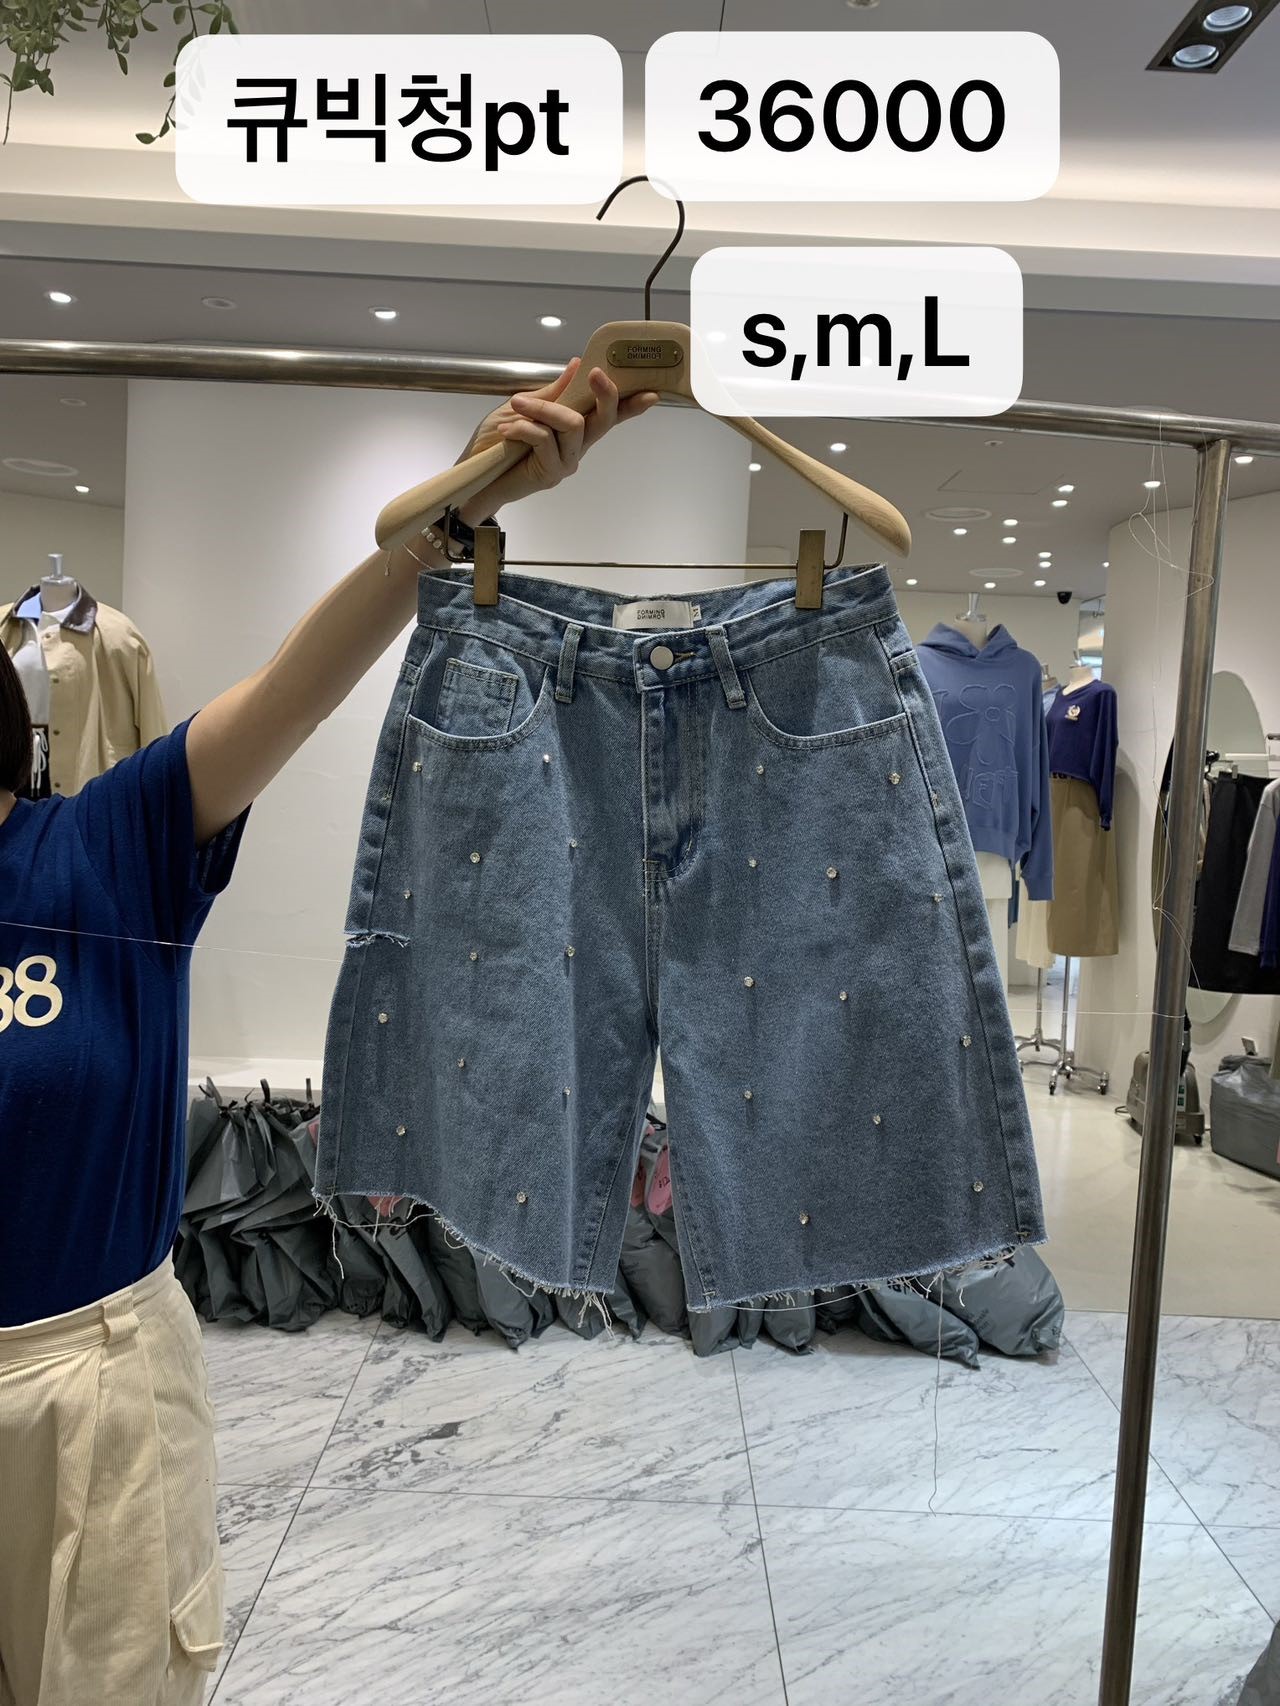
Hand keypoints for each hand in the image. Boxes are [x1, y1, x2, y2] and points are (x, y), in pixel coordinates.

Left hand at [456, 357, 658, 523]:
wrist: (474, 474)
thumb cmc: (496, 442)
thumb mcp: (522, 408)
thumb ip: (551, 391)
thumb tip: (576, 364)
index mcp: (574, 429)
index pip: (608, 414)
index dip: (630, 404)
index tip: (653, 392)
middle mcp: (577, 446)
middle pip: (603, 419)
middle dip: (604, 393)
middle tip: (594, 373)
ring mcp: (566, 461)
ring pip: (572, 424)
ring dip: (543, 409)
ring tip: (516, 404)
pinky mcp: (551, 473)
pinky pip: (546, 439)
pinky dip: (526, 427)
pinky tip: (509, 430)